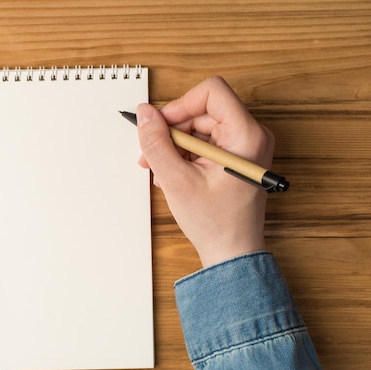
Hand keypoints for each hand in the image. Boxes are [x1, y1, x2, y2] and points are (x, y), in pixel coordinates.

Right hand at [137, 76, 273, 266]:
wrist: (231, 251)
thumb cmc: (216, 223)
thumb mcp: (176, 180)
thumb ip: (157, 143)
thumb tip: (145, 114)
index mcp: (246, 135)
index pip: (211, 91)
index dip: (180, 105)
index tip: (161, 127)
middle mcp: (250, 135)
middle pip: (201, 110)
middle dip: (172, 131)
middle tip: (152, 155)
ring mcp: (243, 146)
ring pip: (198, 126)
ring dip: (174, 145)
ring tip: (160, 170)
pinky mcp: (234, 156)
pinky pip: (203, 141)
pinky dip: (183, 154)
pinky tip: (172, 174)